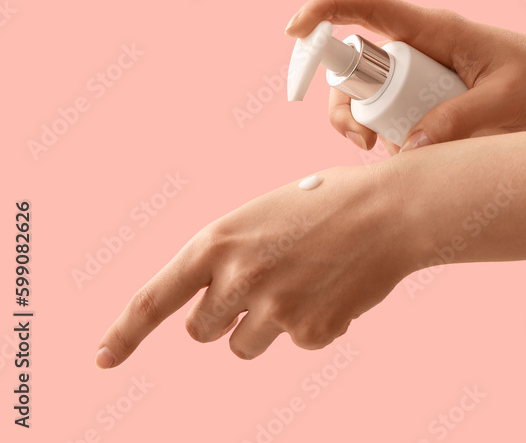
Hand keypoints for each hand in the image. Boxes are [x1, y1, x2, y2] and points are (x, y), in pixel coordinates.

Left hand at [95, 161, 410, 365]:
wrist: (389, 211)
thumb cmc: (329, 201)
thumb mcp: (263, 213)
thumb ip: (233, 252)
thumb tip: (221, 296)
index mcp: (218, 240)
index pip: (155, 297)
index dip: (126, 332)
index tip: (104, 357)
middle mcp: (237, 279)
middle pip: (200, 332)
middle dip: (221, 316)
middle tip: (258, 284)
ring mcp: (272, 310)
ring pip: (244, 345)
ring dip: (265, 324)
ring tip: (302, 280)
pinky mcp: (307, 333)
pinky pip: (295, 343)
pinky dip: (311, 324)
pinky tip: (333, 287)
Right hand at [284, 0, 525, 152]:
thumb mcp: (506, 103)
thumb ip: (457, 122)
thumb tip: (406, 150)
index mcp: (434, 29)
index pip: (365, 6)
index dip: (322, 11)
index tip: (292, 32)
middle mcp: (418, 45)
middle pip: (353, 62)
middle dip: (343, 101)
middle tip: (364, 142)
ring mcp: (420, 70)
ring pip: (364, 91)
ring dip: (362, 123)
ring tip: (388, 154)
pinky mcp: (426, 94)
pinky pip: (388, 110)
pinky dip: (386, 136)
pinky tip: (411, 156)